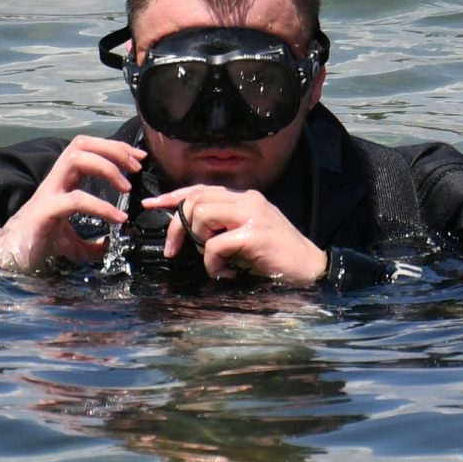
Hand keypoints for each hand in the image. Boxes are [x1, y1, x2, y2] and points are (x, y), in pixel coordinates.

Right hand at [0, 134, 144, 271]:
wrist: (11, 260)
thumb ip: (91, 242)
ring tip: (127, 187)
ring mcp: (48, 193)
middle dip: (113, 149)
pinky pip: (75, 199)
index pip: (87, 148)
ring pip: (75, 159)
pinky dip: (101, 206)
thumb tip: (109, 245)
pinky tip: (118, 218)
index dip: (114, 147)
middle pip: (81, 144)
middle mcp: (54, 181)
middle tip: (137, 167)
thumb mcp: (72, 243)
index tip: (138, 159)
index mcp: (62, 182)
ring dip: (106, 167)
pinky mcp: (44, 211)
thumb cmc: (39, 245)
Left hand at [144, 184, 327, 286]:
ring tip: (213, 261)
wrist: (310, 268)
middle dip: (177, 226)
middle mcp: (247, 200)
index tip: (153, 204)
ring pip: (202, 215)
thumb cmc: (276, 256)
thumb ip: (223, 226)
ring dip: (197, 243)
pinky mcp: (254, 233)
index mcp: (245, 198)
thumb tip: (189, 230)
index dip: (174, 196)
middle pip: (195, 199)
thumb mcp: (246, 234)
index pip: (201, 188)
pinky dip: (212, 263)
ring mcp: (252, 215)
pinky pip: (215, 244)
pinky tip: (225, 273)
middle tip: (175, 250)